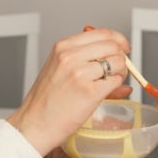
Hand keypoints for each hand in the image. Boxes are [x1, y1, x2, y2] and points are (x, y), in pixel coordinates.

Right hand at [8, 27, 129, 156]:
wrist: (34, 124)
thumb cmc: (45, 100)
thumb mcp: (58, 68)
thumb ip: (84, 57)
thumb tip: (116, 55)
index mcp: (63, 47)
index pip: (102, 33)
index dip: (118, 40)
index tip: (123, 48)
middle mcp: (71, 56)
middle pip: (113, 46)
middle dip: (121, 58)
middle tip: (117, 70)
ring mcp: (80, 74)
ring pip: (118, 63)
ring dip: (119, 73)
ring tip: (107, 83)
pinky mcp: (89, 92)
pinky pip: (116, 82)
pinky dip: (115, 88)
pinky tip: (102, 93)